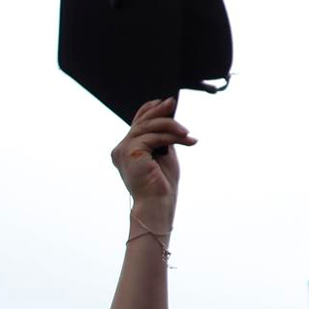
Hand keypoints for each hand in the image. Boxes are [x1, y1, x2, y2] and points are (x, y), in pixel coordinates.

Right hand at [111, 98, 195, 226]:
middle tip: (174, 103)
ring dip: (172, 127)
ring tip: (188, 133)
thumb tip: (170, 117)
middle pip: (141, 122)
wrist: (157, 206)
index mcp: (126, 150)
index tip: (166, 103)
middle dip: (159, 112)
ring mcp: (123, 150)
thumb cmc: (162, 186)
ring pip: (149, 127)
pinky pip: (154, 136)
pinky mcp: (130, 152)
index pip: (136, 123)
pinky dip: (172, 137)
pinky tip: (187, 140)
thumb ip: (162, 137)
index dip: (149, 109)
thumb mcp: (163, 155)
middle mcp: (120, 149)